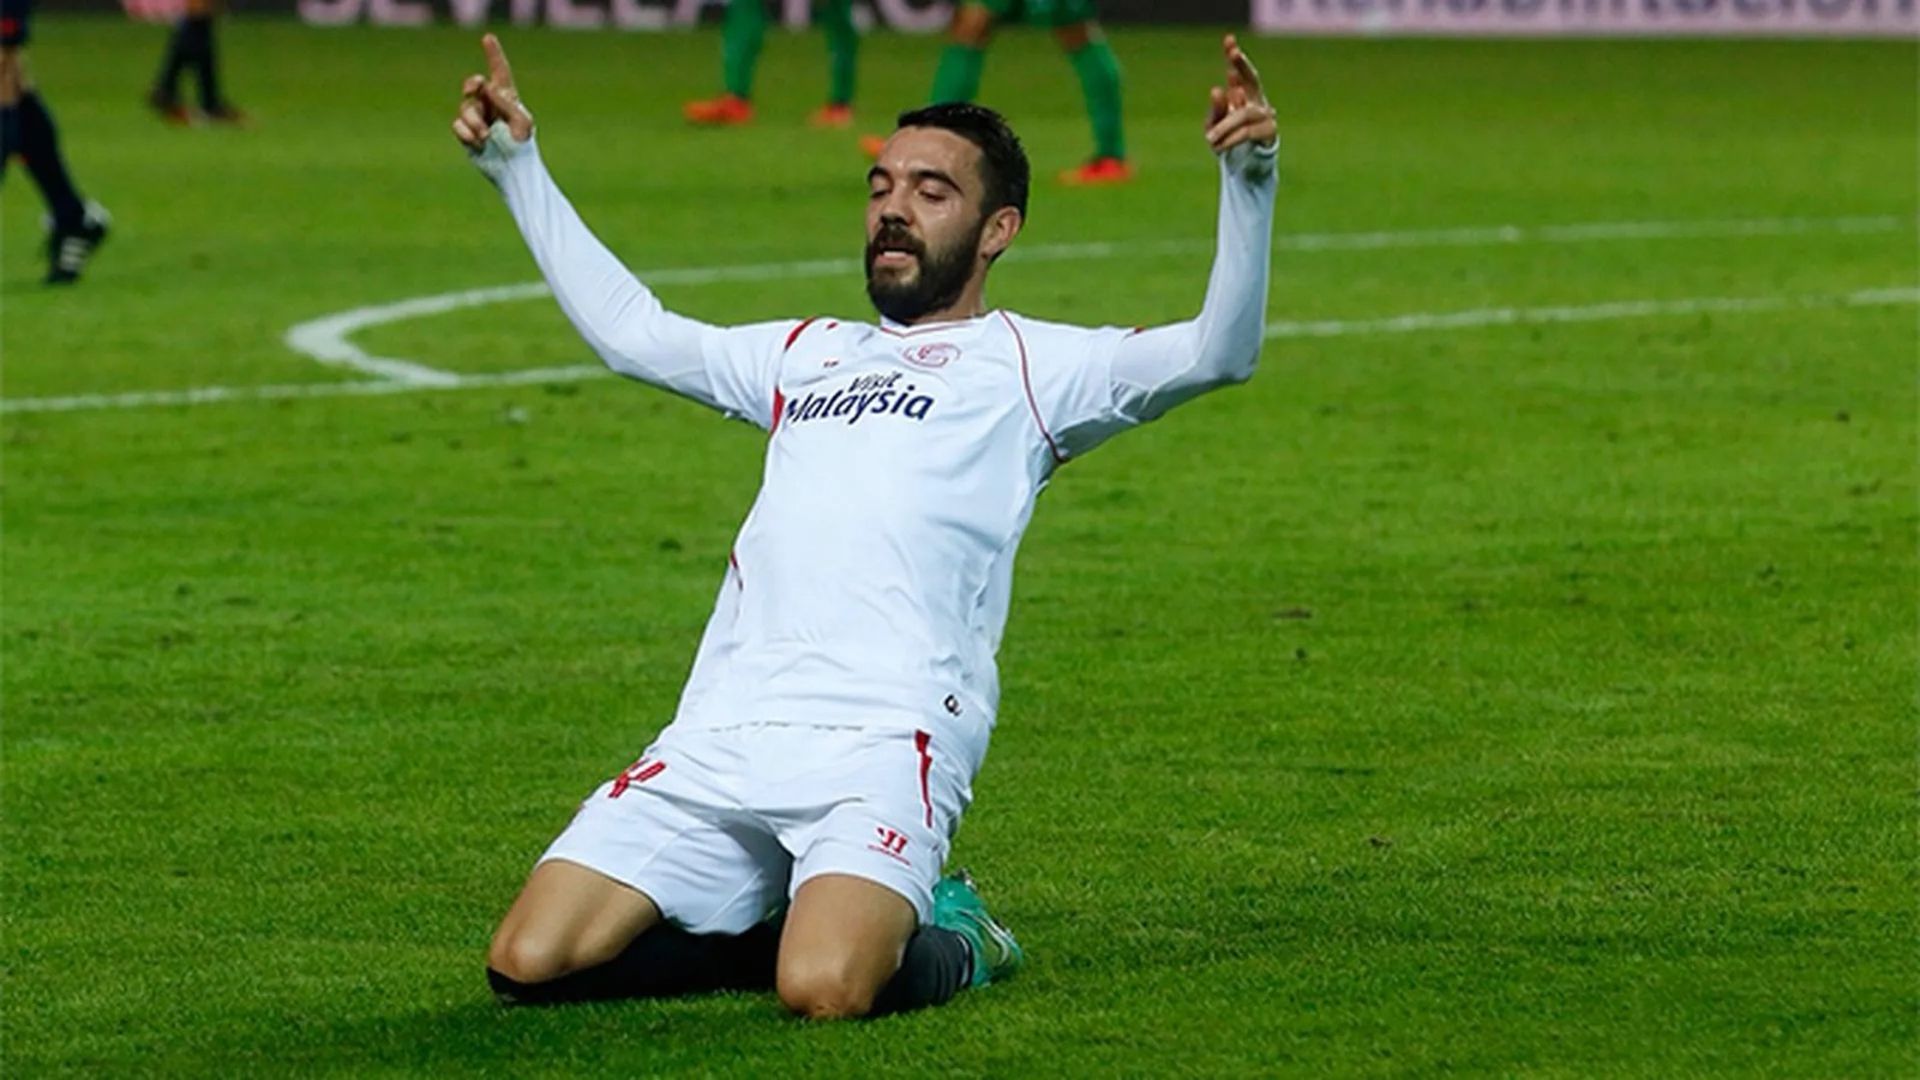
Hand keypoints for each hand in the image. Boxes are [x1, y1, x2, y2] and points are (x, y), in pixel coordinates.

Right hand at [452, 34, 533, 149]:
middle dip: (472, 84)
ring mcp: (478, 119)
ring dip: (474, 121)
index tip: (488, 38)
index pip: (500, 72)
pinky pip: (458, 125)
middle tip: (474, 87)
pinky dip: (466, 132)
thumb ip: (506, 102)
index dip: (493, 54)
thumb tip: (487, 86)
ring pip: (466, 108)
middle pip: (474, 85)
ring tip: (486, 136)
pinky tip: (478, 142)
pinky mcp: (467, 134)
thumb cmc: (523, 146)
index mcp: (508, 98)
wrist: (514, 171)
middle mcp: (491, 105)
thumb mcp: (521, 122)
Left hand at [1204, 34, 1276, 154]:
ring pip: (1244, 113)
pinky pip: (1248, 131)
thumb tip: (1217, 89)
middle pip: (1253, 79)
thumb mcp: (1214, 125)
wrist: (1243, 166)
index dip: (1235, 57)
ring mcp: (1265, 115)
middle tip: (1232, 54)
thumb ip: (1216, 109)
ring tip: (1209, 140)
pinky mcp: (1270, 132)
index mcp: (1243, 95)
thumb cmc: (1228, 140)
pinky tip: (1219, 146)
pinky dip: (1231, 138)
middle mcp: (1257, 100)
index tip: (1228, 40)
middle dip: (1242, 66)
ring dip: (1225, 126)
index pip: (1240, 73)